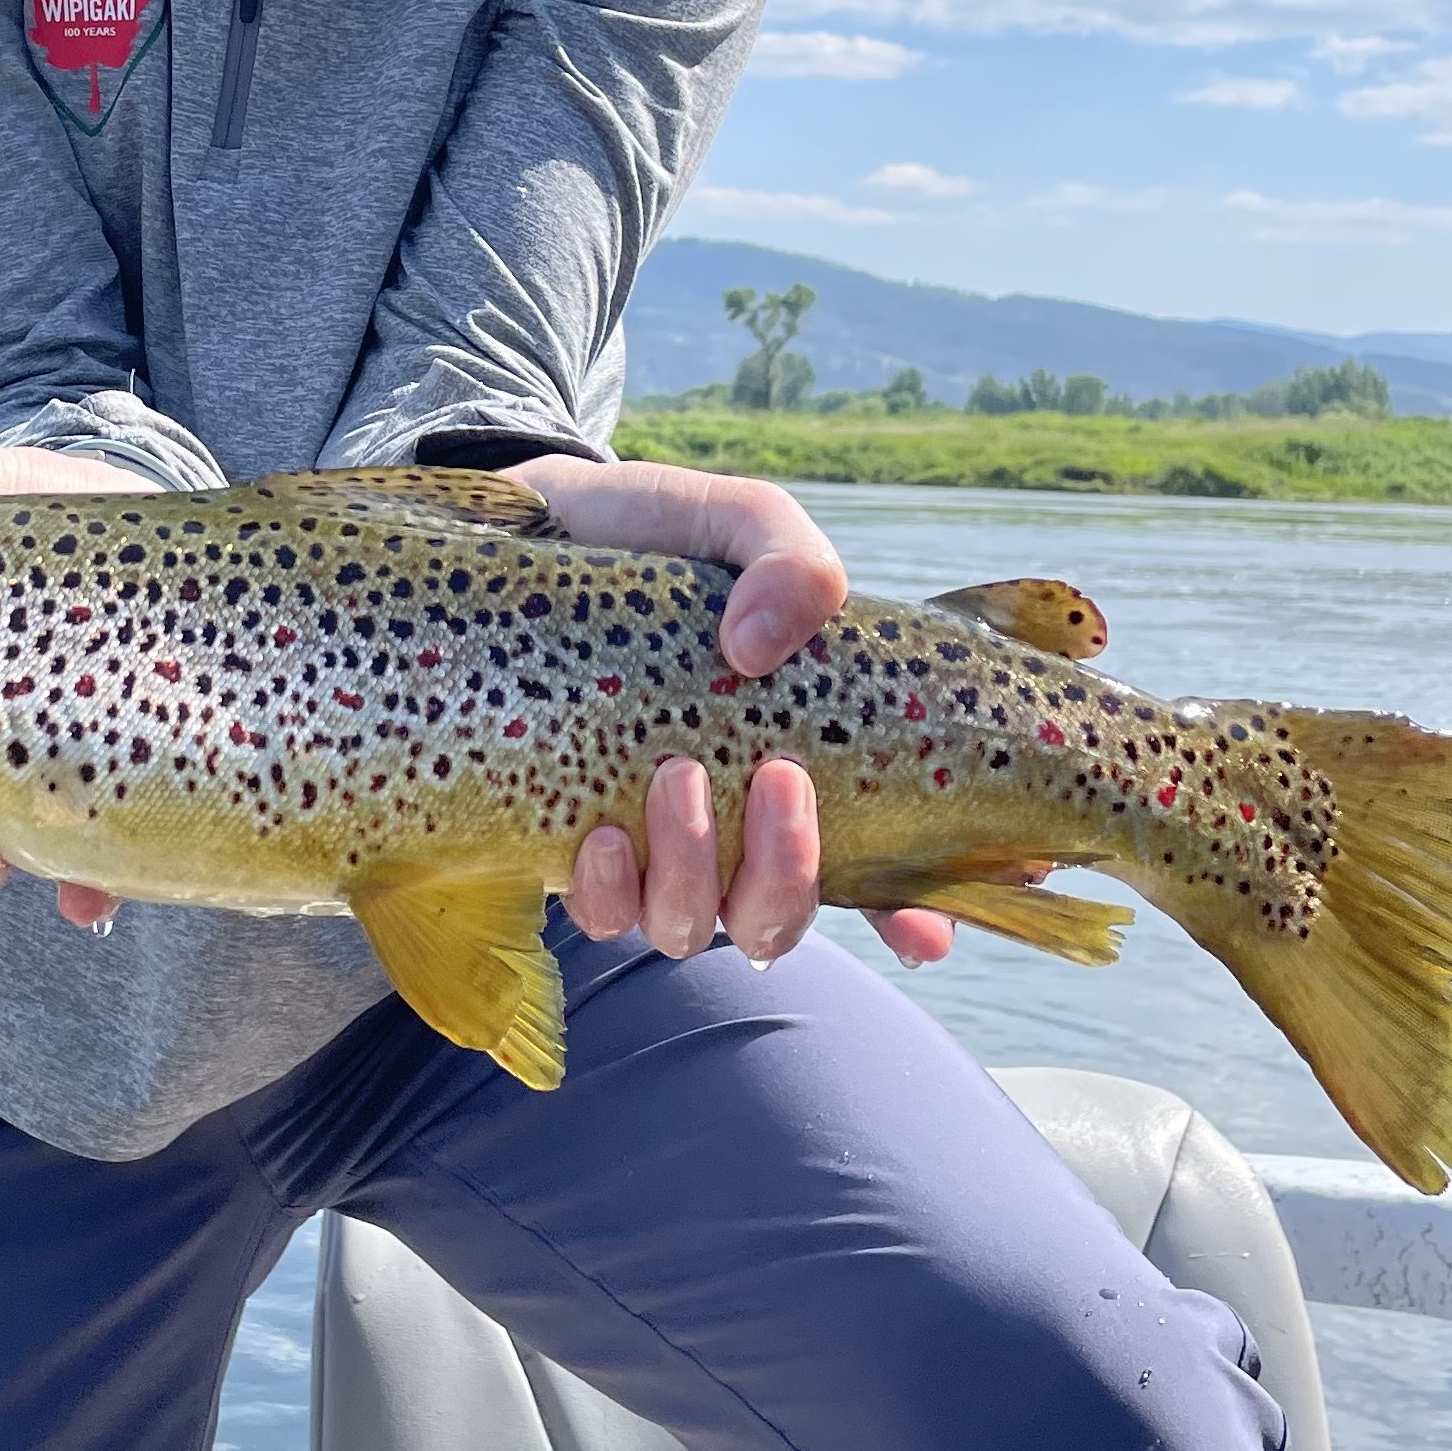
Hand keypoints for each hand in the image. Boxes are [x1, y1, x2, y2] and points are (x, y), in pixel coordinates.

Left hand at [511, 454, 954, 973]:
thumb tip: (756, 648)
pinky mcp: (567, 841)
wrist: (530, 520)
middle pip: (775, 918)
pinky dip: (610, 892)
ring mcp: (647, 842)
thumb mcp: (737, 523)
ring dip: (695, 873)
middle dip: (787, 872)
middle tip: (777, 774)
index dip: (908, 920)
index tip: (921, 930)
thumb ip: (789, 561)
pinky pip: (601, 915)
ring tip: (678, 773)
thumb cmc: (654, 533)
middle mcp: (727, 822)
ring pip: (690, 924)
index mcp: (794, 759)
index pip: (871, 872)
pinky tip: (602, 836)